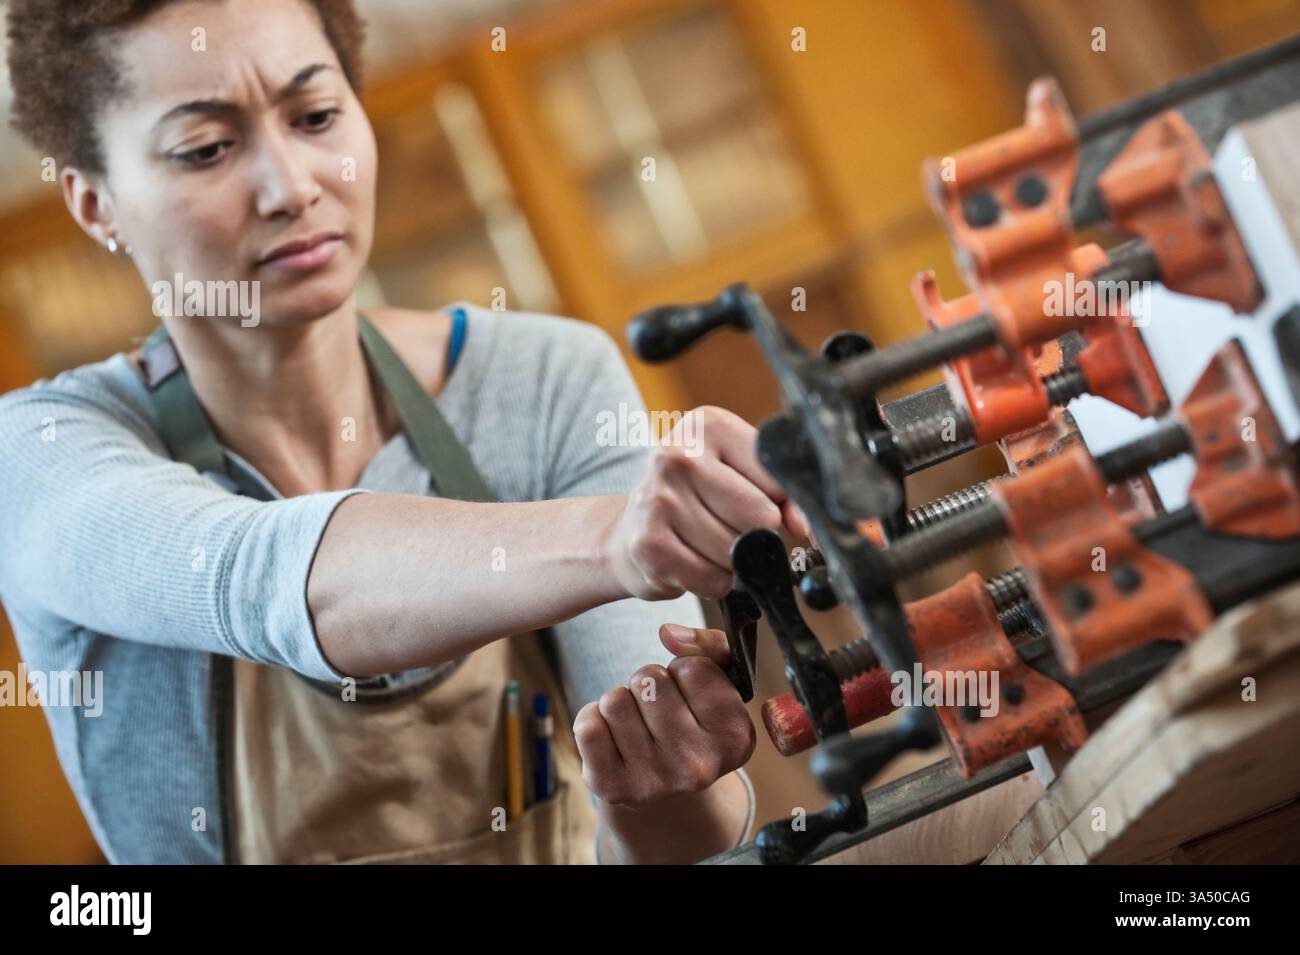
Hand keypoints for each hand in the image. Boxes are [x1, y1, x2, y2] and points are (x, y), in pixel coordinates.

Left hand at [574, 622, 755, 805]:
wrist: (668, 785)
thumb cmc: (694, 719)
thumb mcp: (719, 682)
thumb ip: (708, 645)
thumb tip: (668, 633)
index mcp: (735, 737)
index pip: (693, 667)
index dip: (684, 669)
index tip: (687, 692)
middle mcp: (699, 766)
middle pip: (648, 680)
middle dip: (648, 682)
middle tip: (657, 707)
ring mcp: (654, 782)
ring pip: (615, 701)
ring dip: (621, 701)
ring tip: (637, 722)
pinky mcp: (612, 788)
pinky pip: (587, 725)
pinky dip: (594, 719)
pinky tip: (613, 736)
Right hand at [604, 405, 808, 600]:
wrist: (629, 528)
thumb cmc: (694, 499)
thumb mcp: (737, 474)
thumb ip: (781, 493)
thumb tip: (803, 526)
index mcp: (708, 425)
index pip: (777, 475)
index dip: (782, 503)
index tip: (767, 508)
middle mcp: (677, 455)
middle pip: (760, 516)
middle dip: (755, 535)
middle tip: (730, 528)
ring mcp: (658, 499)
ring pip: (737, 553)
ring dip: (734, 563)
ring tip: (709, 546)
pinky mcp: (649, 545)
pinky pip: (713, 579)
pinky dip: (713, 582)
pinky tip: (694, 564)